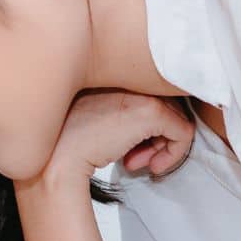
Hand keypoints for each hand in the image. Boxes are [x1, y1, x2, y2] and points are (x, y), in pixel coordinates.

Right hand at [24, 91, 194, 191]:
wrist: (56, 160)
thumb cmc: (66, 146)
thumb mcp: (93, 119)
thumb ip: (117, 115)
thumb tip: (145, 130)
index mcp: (109, 74)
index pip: (144, 95)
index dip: (141, 127)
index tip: (127, 148)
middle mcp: (127, 77)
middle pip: (162, 105)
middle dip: (153, 137)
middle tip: (136, 159)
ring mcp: (140, 92)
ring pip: (176, 118)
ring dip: (161, 146)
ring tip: (139, 163)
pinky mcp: (151, 112)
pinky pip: (183, 133)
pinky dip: (173, 154)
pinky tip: (151, 166)